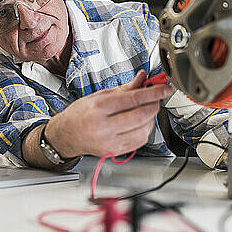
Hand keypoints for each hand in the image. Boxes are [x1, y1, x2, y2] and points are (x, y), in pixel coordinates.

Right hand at [45, 70, 172, 157]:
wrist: (66, 135)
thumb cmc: (80, 114)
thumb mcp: (99, 95)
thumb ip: (124, 89)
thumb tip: (142, 79)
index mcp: (99, 108)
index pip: (133, 99)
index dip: (153, 92)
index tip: (164, 88)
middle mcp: (104, 126)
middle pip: (141, 115)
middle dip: (154, 104)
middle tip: (157, 98)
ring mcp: (110, 141)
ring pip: (143, 130)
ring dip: (151, 118)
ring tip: (147, 110)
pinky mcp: (114, 151)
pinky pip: (139, 141)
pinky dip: (146, 130)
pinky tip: (142, 123)